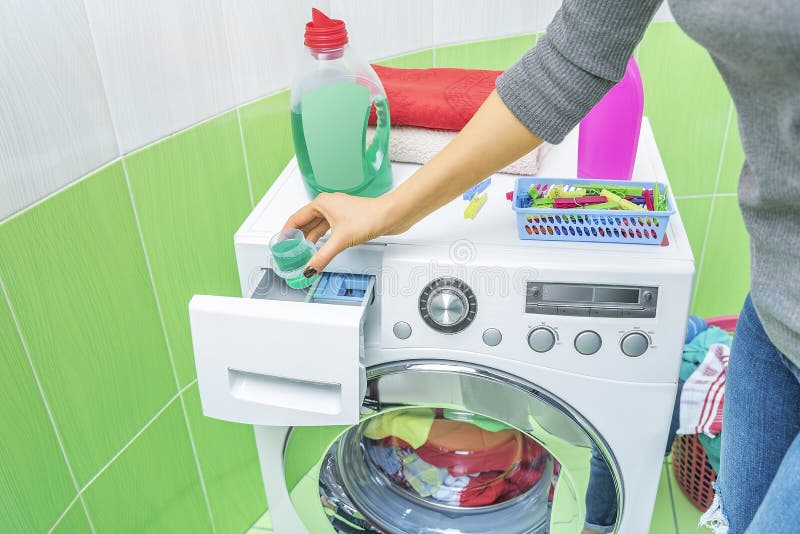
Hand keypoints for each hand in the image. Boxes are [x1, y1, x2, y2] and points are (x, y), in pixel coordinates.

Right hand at [282, 192, 401, 275]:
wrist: (390, 215)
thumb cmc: (370, 216)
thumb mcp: (340, 240)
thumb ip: (322, 256)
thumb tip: (310, 268)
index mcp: (321, 203)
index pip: (296, 218)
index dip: (286, 231)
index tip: (281, 243)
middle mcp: (328, 205)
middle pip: (305, 223)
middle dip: (298, 237)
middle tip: (290, 251)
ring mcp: (337, 212)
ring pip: (317, 227)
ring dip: (310, 239)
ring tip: (302, 252)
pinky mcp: (346, 220)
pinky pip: (327, 230)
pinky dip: (322, 239)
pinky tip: (320, 248)